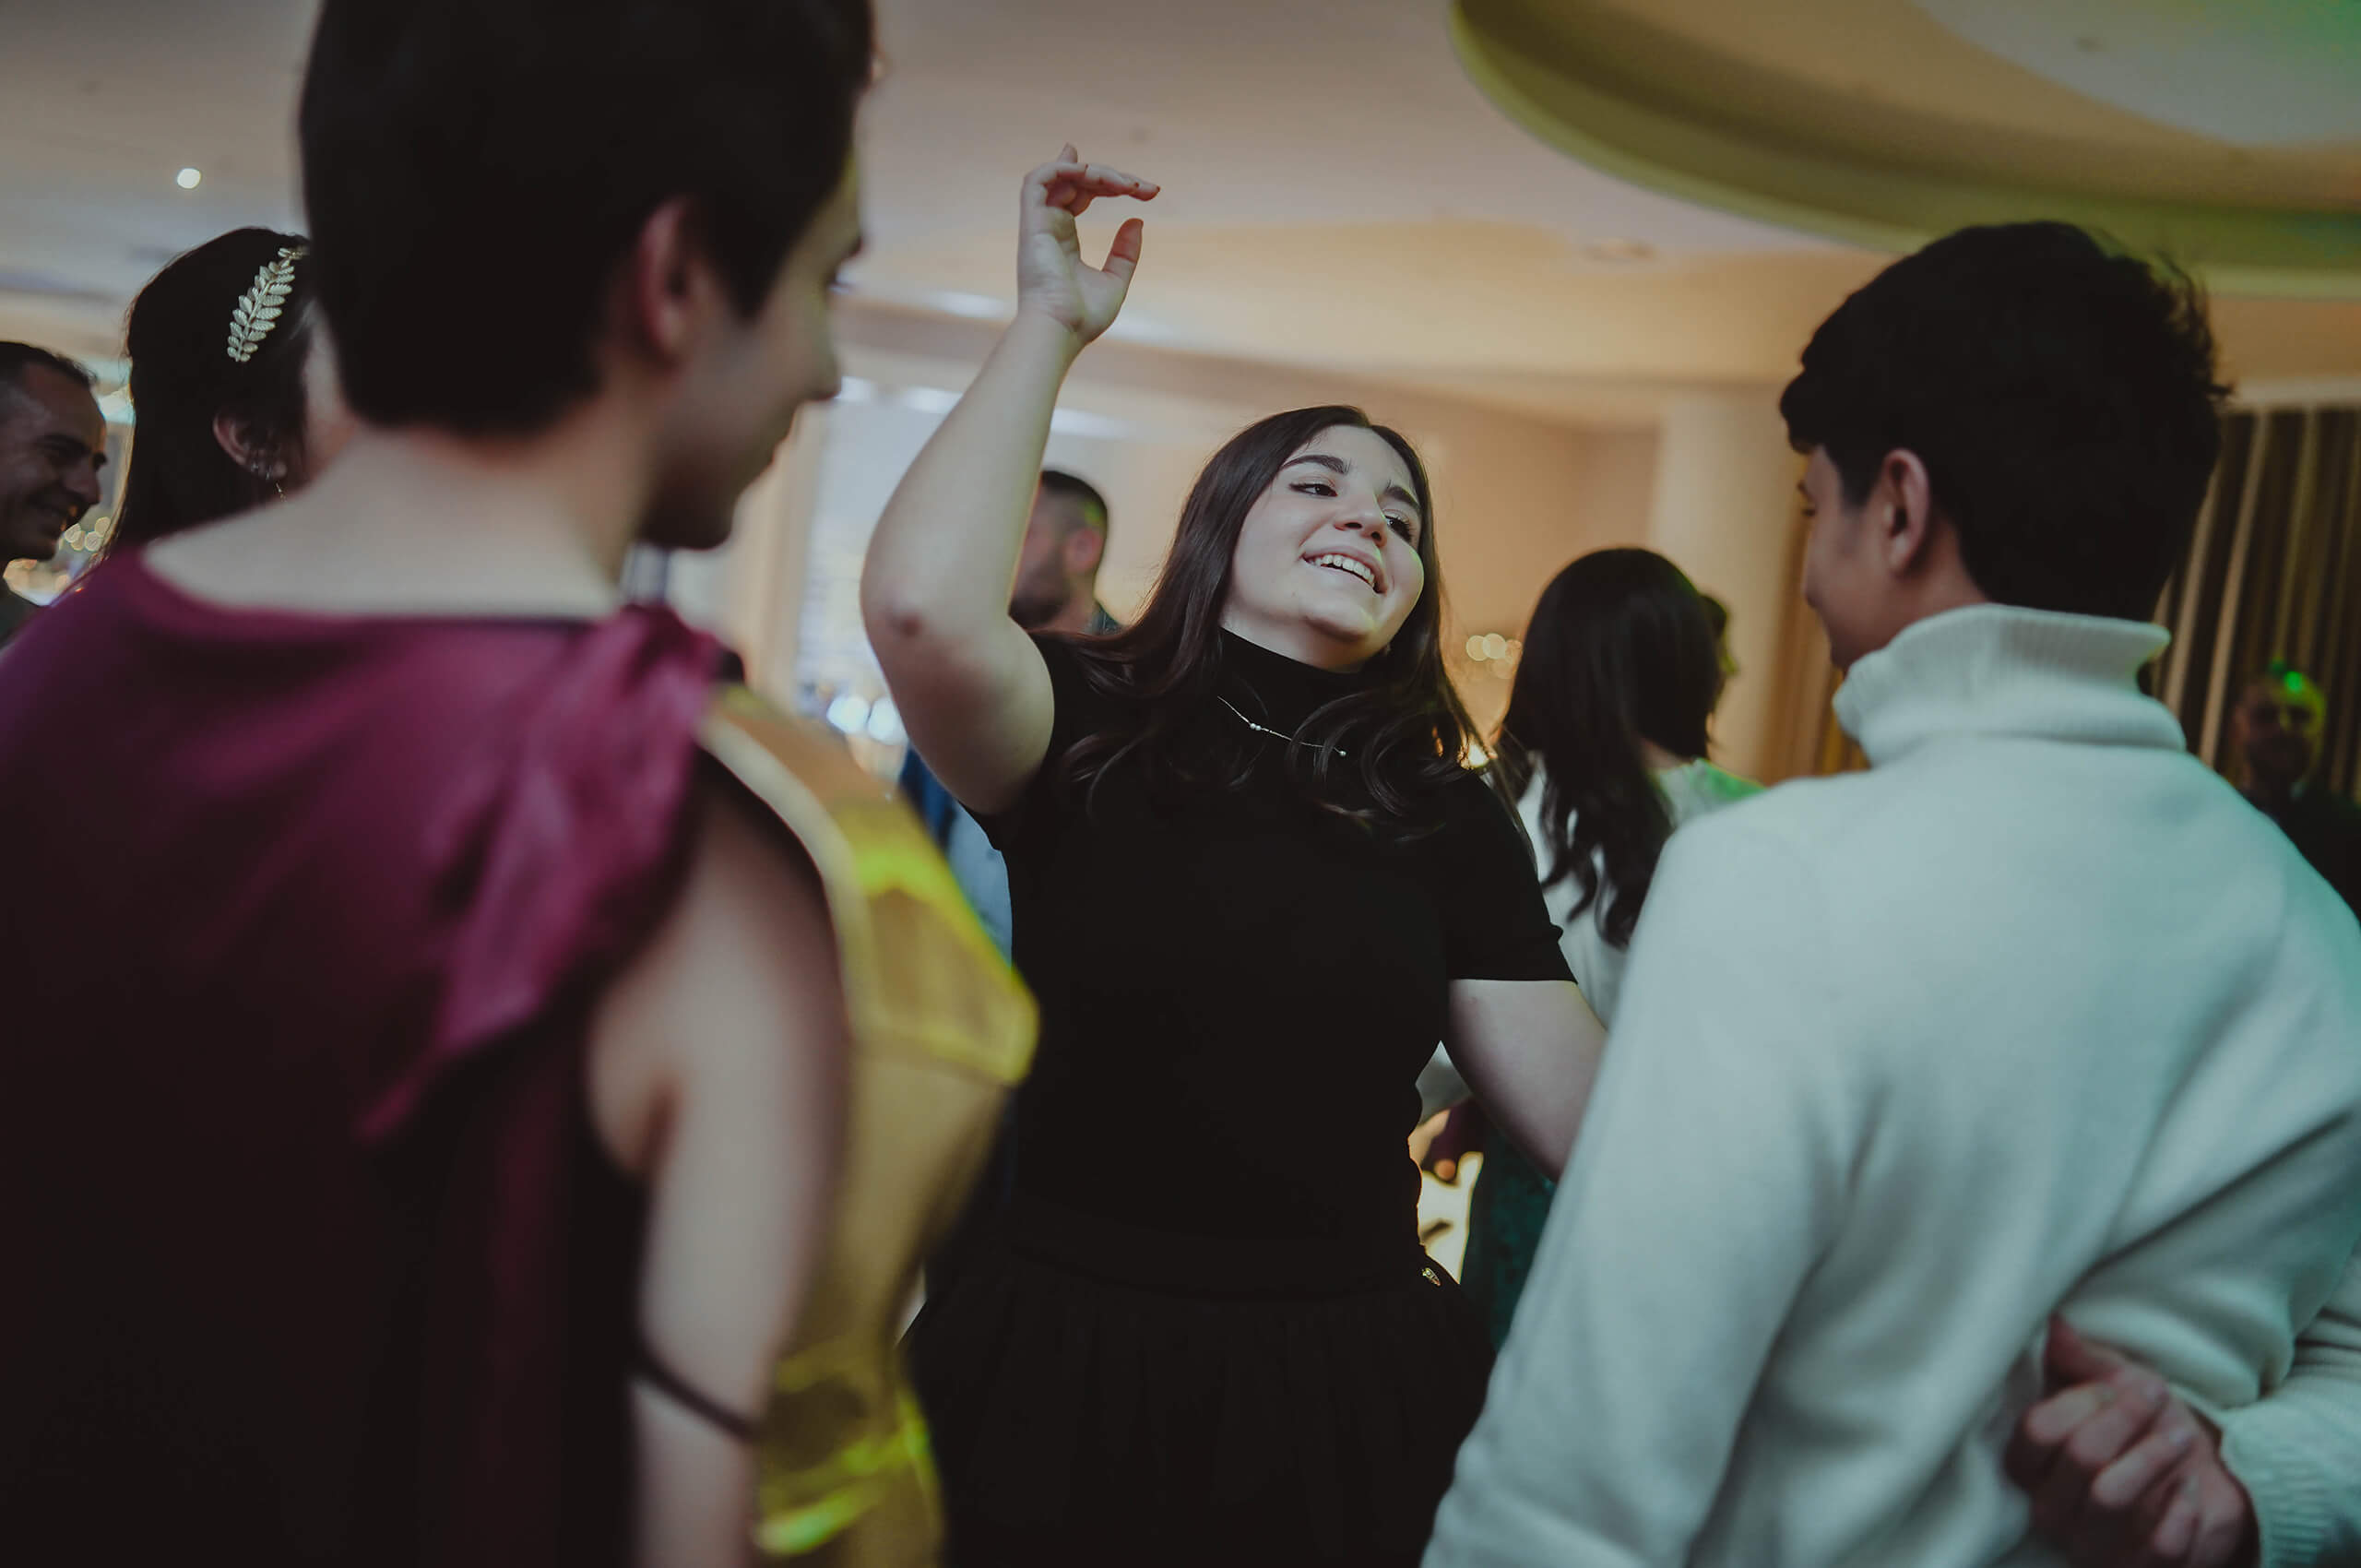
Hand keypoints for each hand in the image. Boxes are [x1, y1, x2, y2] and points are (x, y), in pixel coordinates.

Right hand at [1015, 144, 1156, 345]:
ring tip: (1126, 184)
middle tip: (1144, 188)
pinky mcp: (1031, 222)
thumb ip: (1124, 252)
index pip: (1082, 194)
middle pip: (1077, 181)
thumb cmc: (1083, 317)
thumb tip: (1137, 220)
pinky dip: (1064, 167)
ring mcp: (1039, 223)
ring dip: (1095, 171)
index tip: (1150, 191)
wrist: (1060, 331)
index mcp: (1064, 239)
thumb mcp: (1114, 280)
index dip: (1110, 182)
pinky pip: (1038, 179)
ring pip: (1060, 175)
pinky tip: (1094, 174)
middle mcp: (1049, 226)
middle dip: (1113, 177)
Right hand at [2003, 1316, 2259, 1567]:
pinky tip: (2190, 1490)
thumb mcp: (2116, 1386)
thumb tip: (2052, 1322)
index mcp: (2032, 1465)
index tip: (2124, 1383)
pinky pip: (2157, 1545)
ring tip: (2182, 1437)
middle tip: (2159, 1398)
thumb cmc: (2147, 1429)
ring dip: (2154, 1458)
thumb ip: (2080, 1360)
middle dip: (2127, 1419)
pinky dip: (2181, 1510)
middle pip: (2080, 1458)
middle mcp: (2049, 1510)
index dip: (2084, 1402)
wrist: (2201, 1482)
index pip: (2038, 1431)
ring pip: (2113, 1497)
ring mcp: (2090, 1548)